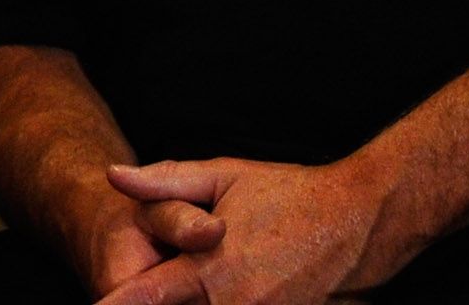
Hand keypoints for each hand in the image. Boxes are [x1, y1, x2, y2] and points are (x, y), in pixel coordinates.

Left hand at [95, 156, 383, 304]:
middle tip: (125, 298)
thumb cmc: (285, 194)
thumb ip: (165, 181)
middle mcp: (236, 303)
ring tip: (183, 288)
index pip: (150, 296)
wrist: (355, 221)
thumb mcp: (223, 176)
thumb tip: (114, 176)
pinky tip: (214, 294)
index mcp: (212, 267)